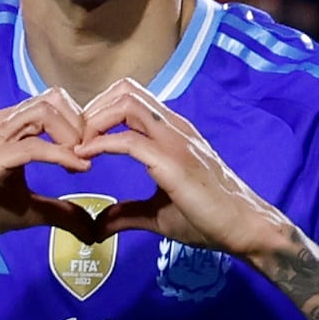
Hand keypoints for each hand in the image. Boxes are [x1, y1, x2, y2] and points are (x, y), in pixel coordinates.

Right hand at [0, 94, 135, 247]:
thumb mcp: (27, 210)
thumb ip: (61, 214)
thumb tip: (92, 228)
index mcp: (13, 128)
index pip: (56, 104)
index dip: (84, 123)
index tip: (100, 151)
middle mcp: (5, 123)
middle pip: (55, 98)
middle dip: (84, 122)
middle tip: (95, 152)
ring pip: (44, 111)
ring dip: (74, 133)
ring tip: (85, 159)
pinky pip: (31, 146)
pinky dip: (60, 154)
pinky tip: (78, 169)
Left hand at [70, 78, 289, 261]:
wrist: (244, 229)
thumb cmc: (209, 219)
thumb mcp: (159, 215)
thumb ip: (127, 214)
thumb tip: (99, 225)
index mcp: (172, 132)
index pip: (130, 98)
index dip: (99, 110)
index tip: (80, 137)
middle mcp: (174, 127)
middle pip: (125, 90)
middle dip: (91, 108)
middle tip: (74, 137)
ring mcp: (175, 141)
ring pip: (126, 104)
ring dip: (93, 120)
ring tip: (77, 145)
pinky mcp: (173, 162)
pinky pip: (129, 140)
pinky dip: (100, 144)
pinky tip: (85, 157)